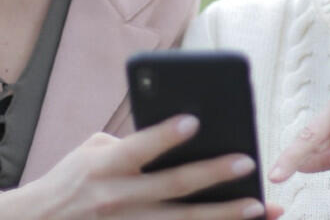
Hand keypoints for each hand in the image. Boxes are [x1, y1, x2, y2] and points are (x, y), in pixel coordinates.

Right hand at [0, 115, 283, 218]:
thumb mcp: (90, 153)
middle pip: (172, 187)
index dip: (165, 135)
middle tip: (247, 162)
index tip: (195, 120)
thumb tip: (176, 139)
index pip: (138, 147)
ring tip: (258, 206)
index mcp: (104, 167)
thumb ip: (129, 144)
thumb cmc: (71, 181)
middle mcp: (116, 198)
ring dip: (224, 215)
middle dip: (213, 174)